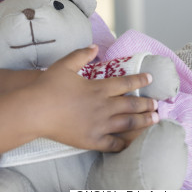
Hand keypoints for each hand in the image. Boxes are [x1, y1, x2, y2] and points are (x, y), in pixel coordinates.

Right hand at [29, 45, 158, 152]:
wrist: (35, 111)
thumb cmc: (48, 87)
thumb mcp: (64, 65)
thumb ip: (81, 55)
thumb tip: (95, 47)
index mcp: (98, 88)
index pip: (125, 83)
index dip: (140, 80)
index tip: (150, 79)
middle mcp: (103, 107)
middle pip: (132, 104)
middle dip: (147, 104)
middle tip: (157, 104)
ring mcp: (99, 125)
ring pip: (128, 124)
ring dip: (144, 121)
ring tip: (154, 120)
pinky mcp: (92, 140)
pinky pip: (114, 144)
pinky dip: (125, 143)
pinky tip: (131, 141)